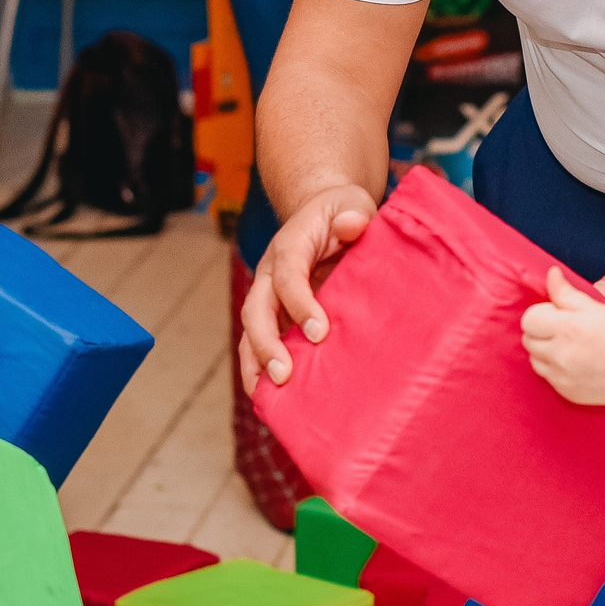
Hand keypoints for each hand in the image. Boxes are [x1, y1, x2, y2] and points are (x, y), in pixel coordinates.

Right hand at [239, 182, 378, 390]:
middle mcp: (271, 273)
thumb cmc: (343, 212)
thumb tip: (351, 224)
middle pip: (256, 309)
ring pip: (250, 332)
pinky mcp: (275, 315)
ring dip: (255, 364)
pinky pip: (259, 344)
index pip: (288, 276)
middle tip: (283, 374)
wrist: (325, 215)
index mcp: (290, 246)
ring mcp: (268, 296)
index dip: (299, 303)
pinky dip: (260, 371)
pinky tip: (271, 401)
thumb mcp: (353, 203)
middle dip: (266, 343)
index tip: (319, 332)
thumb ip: (354, 213)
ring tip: (266, 398)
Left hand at [521, 269, 604, 426]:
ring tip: (572, 345)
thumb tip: (550, 274)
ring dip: (546, 349)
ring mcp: (560, 377)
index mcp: (568, 329)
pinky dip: (555, 367)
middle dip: (542, 329)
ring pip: (534, 358)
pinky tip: (577, 361)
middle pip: (528, 338)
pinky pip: (547, 376)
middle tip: (567, 327)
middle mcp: (560, 355)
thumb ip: (568, 292)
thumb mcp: (599, 309)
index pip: (529, 318)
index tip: (560, 312)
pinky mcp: (565, 392)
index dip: (543, 311)